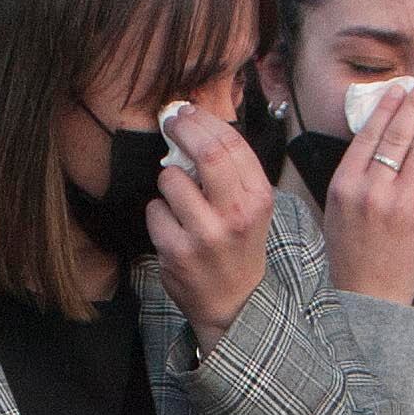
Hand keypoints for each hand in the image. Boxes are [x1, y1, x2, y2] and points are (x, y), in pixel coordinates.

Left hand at [141, 106, 274, 352]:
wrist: (233, 303)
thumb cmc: (239, 246)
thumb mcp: (251, 207)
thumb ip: (231, 170)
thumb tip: (197, 125)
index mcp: (258, 198)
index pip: (231, 144)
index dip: (203, 120)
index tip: (187, 111)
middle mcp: (236, 215)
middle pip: (206, 153)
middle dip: (182, 130)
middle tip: (170, 122)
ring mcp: (205, 235)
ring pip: (171, 180)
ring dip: (169, 181)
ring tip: (180, 199)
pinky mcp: (176, 252)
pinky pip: (154, 210)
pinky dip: (159, 213)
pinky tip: (173, 228)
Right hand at [316, 81, 413, 306]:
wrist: (368, 295)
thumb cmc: (349, 254)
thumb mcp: (336, 210)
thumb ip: (354, 178)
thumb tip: (377, 143)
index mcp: (343, 185)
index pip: (368, 137)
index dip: (387, 109)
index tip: (400, 89)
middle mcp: (370, 190)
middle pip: (397, 137)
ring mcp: (398, 204)